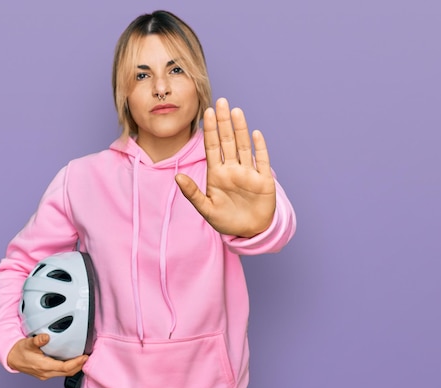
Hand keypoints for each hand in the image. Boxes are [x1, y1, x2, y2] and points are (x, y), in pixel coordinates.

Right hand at [6, 334, 87, 380]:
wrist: (11, 359)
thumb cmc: (19, 351)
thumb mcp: (27, 343)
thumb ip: (37, 340)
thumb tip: (46, 337)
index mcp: (43, 366)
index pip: (64, 367)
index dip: (76, 363)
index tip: (84, 357)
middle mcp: (46, 373)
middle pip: (67, 372)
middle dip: (79, 366)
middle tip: (87, 357)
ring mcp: (46, 374)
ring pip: (64, 374)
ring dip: (74, 368)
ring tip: (83, 359)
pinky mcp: (46, 373)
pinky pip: (60, 373)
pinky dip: (68, 368)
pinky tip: (72, 361)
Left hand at [175, 97, 275, 237]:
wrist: (250, 232)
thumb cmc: (226, 220)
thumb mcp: (206, 209)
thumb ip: (192, 193)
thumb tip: (176, 178)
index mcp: (217, 174)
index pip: (213, 147)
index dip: (210, 130)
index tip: (207, 112)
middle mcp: (233, 169)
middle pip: (227, 141)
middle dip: (224, 122)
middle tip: (220, 101)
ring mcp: (249, 173)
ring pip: (243, 146)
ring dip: (240, 129)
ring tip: (235, 111)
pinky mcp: (264, 180)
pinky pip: (262, 161)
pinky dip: (259, 148)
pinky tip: (255, 133)